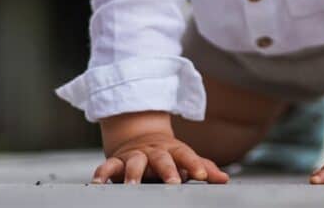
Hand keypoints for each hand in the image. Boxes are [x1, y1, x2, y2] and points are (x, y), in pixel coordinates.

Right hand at [91, 131, 228, 184]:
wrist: (138, 136)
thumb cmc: (166, 153)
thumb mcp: (184, 157)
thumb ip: (203, 167)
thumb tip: (224, 178)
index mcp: (173, 151)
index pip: (186, 156)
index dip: (195, 165)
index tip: (203, 175)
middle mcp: (154, 152)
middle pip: (161, 159)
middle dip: (167, 170)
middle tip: (173, 182)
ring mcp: (135, 155)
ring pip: (134, 162)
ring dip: (133, 174)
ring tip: (132, 186)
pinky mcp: (117, 161)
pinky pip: (108, 166)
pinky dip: (102, 174)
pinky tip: (99, 183)